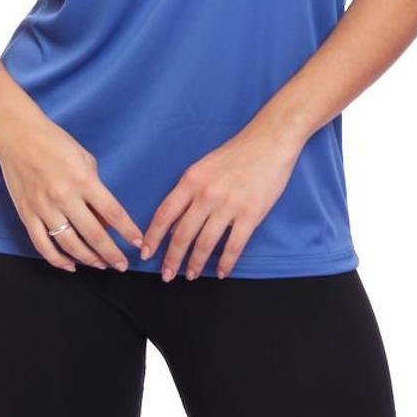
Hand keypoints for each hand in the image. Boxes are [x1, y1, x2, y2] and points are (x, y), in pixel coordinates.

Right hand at [0, 104, 144, 273]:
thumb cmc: (55, 141)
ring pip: (69, 244)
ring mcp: (44, 207)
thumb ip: (96, 188)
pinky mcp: (27, 214)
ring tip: (100, 265)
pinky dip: (57, 260)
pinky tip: (70, 265)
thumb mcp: (84, 158)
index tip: (138, 243)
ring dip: (88, 259)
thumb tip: (103, 218)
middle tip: (122, 264)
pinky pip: (43, 245)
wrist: (17, 133)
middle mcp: (65, 196)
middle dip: (111, 253)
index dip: (128, 231)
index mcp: (83, 179)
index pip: (113, 212)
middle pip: (94, 234)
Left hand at [140, 125, 302, 279]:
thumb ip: (188, 192)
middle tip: (167, 275)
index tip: (146, 253)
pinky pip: (234, 246)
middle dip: (172, 259)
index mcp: (191, 180)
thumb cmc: (236, 152)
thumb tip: (175, 224)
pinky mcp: (251, 214)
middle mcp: (206, 194)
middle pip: (182, 234)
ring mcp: (229, 205)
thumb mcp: (204, 167)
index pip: (165, 214)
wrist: (270, 141)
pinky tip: (222, 272)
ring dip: (196, 264)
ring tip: (191, 275)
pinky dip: (226, 263)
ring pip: (205, 244)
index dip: (153, 236)